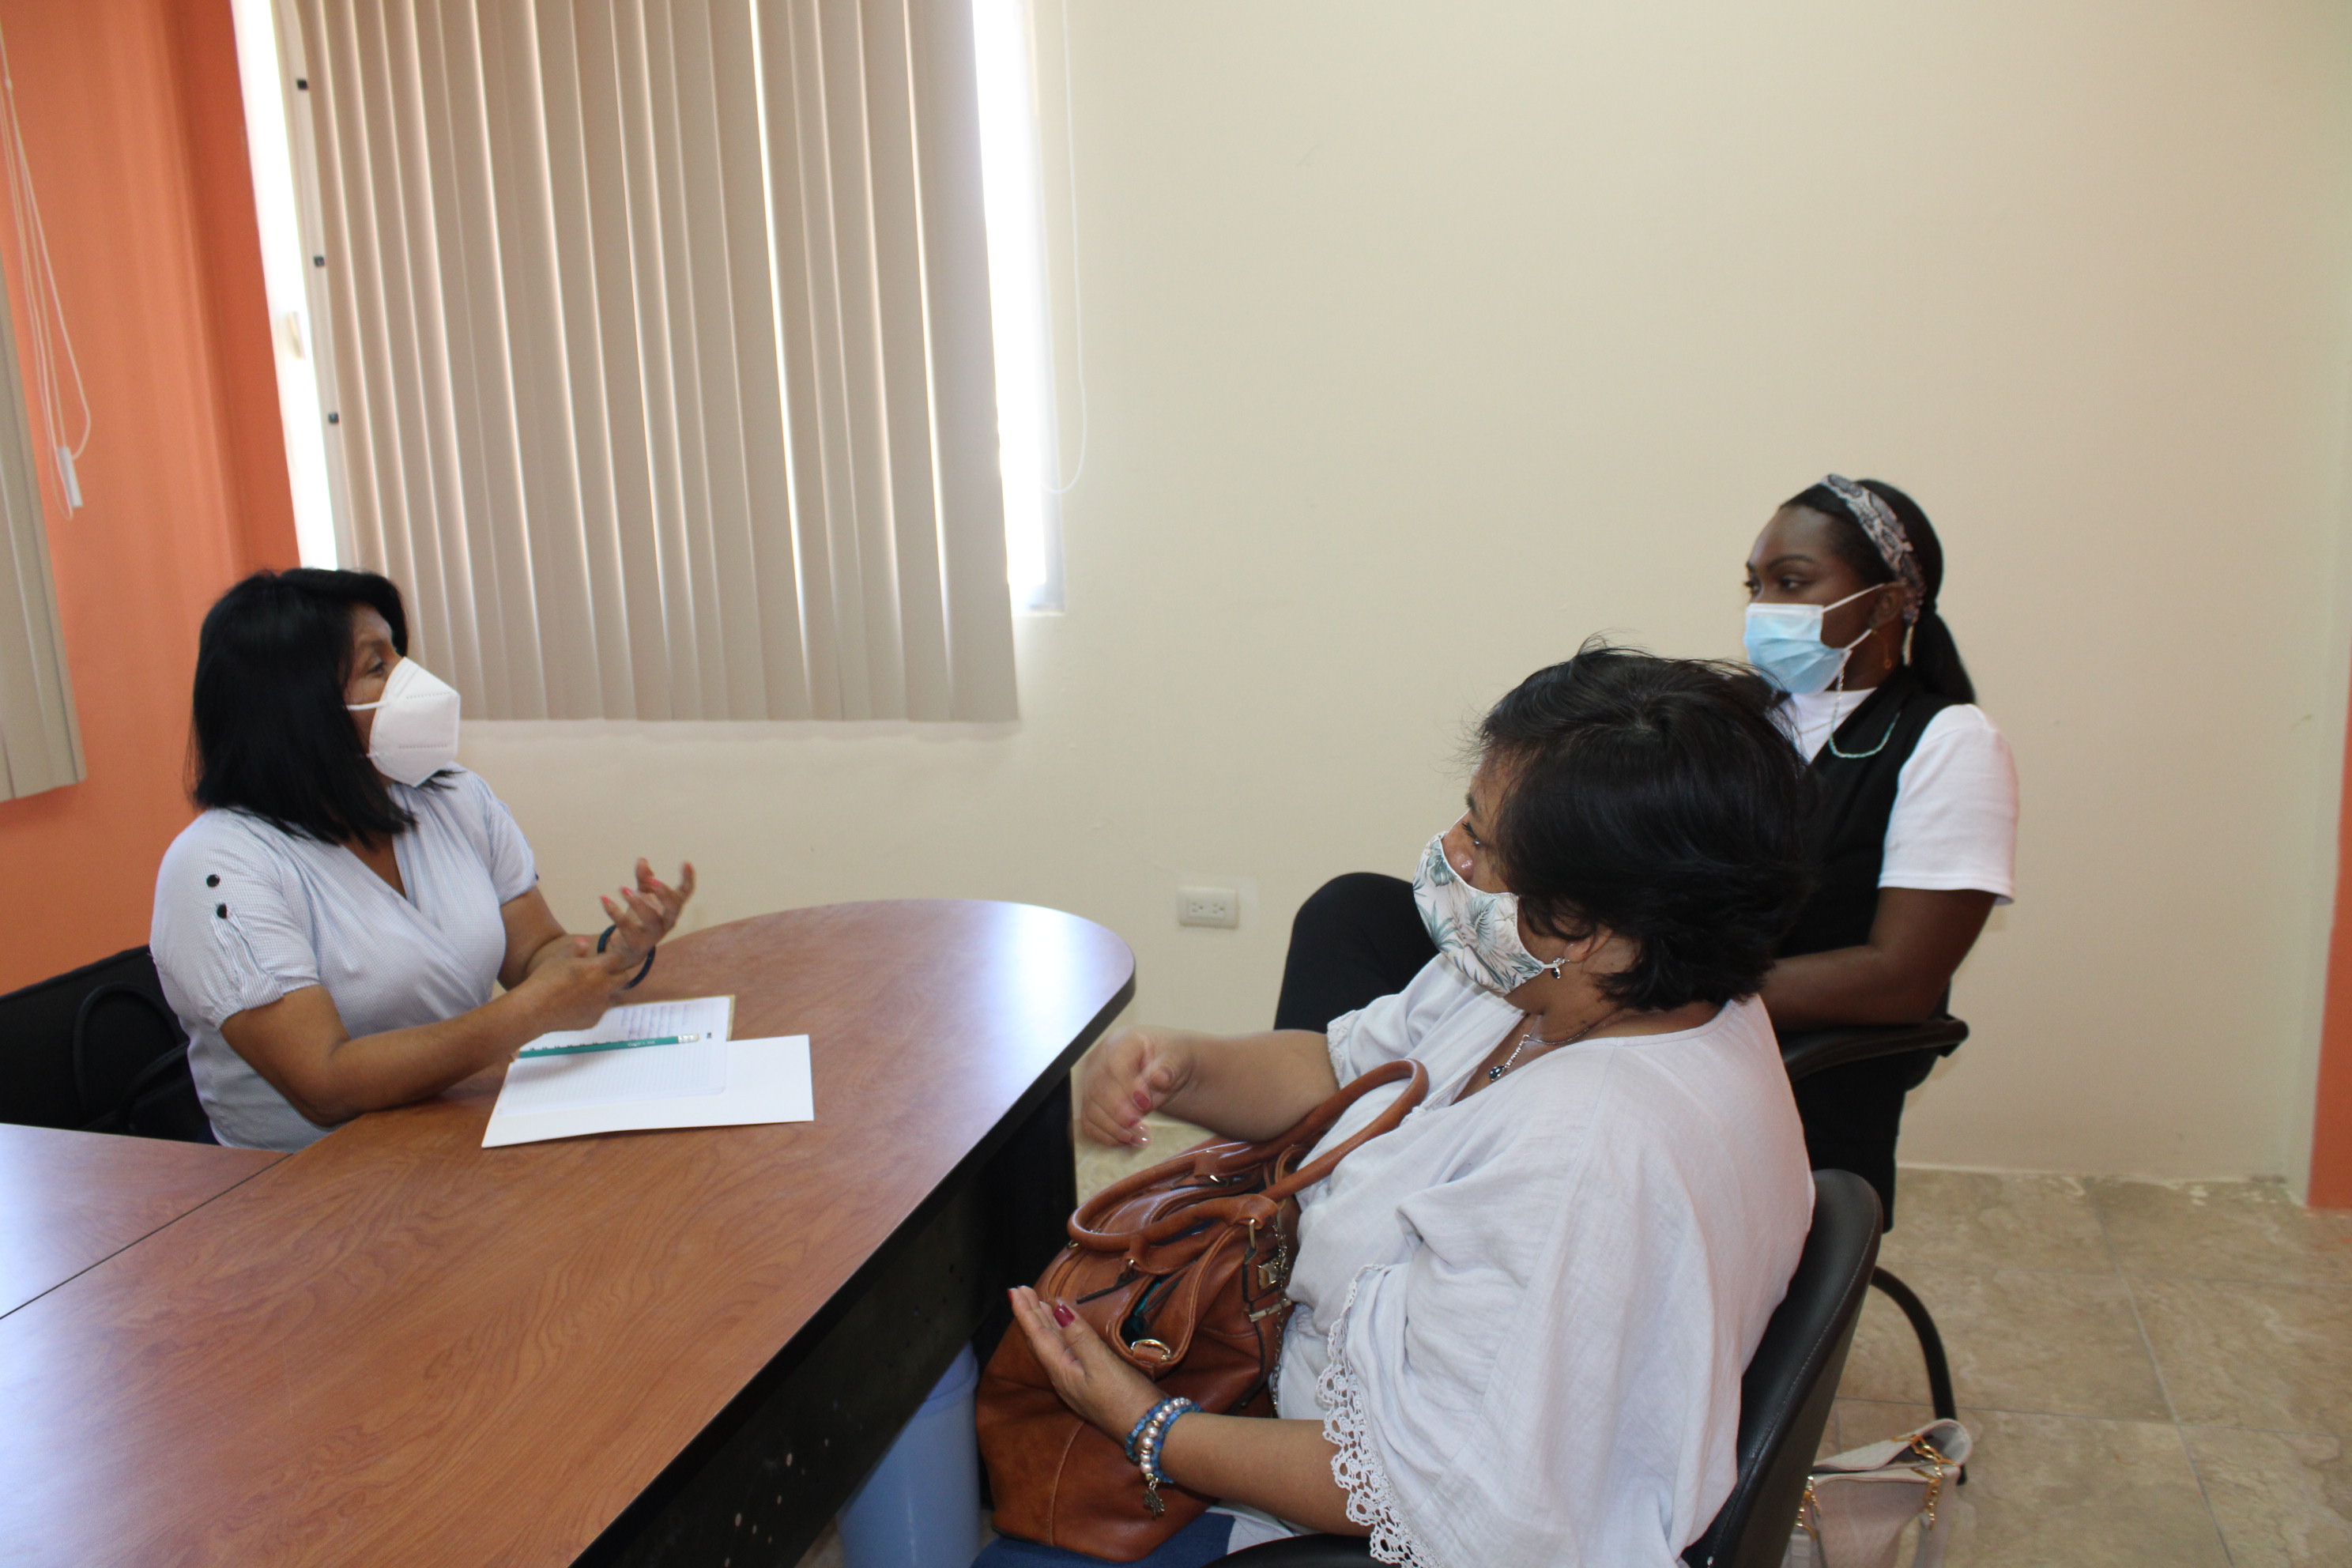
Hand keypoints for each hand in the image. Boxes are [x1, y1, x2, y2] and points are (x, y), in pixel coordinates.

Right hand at [512, 937, 634, 1033]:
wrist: (534, 1009)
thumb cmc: (545, 980)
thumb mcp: (558, 959)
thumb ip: (575, 949)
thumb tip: (584, 942)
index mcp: (598, 968)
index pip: (619, 959)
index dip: (614, 958)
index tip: (607, 960)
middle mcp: (604, 986)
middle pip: (624, 978)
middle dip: (616, 975)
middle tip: (601, 975)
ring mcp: (601, 1005)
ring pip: (612, 996)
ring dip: (605, 993)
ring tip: (584, 992)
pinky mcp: (594, 1020)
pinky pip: (599, 1011)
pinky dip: (592, 1008)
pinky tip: (575, 1006)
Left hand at [600, 859, 696, 963]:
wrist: (628, 948)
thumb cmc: (640, 917)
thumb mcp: (643, 895)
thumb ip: (644, 878)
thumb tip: (642, 860)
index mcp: (671, 908)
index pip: (685, 893)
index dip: (688, 878)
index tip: (685, 863)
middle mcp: (667, 922)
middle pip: (674, 908)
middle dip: (665, 893)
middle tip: (652, 880)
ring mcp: (654, 934)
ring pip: (651, 919)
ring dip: (637, 903)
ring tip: (623, 889)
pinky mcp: (637, 943)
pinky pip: (626, 927)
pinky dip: (614, 912)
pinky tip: (604, 899)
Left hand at [1008, 1286, 1159, 1438]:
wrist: (1148, 1429)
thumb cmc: (1124, 1399)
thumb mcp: (1101, 1364)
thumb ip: (1079, 1336)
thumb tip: (1057, 1308)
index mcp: (1061, 1371)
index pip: (1037, 1336)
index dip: (1026, 1312)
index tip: (1015, 1291)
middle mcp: (1064, 1377)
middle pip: (1042, 1340)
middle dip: (1031, 1314)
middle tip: (1022, 1291)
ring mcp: (1077, 1381)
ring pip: (1054, 1346)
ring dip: (1044, 1323)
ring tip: (1038, 1305)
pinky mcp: (1090, 1383)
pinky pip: (1066, 1353)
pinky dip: (1061, 1336)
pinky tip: (1065, 1331)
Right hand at [1078, 1027, 1193, 1147]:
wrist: (1168, 1067)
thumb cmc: (1172, 1059)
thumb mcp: (1178, 1058)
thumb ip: (1168, 1068)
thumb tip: (1160, 1078)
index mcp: (1122, 1041)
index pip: (1115, 1064)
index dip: (1127, 1086)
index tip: (1146, 1104)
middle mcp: (1101, 1058)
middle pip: (1098, 1088)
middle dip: (1119, 1112)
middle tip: (1142, 1128)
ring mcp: (1092, 1079)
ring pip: (1091, 1107)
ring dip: (1113, 1127)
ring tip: (1139, 1138)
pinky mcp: (1092, 1100)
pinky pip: (1088, 1121)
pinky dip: (1104, 1134)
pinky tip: (1125, 1140)